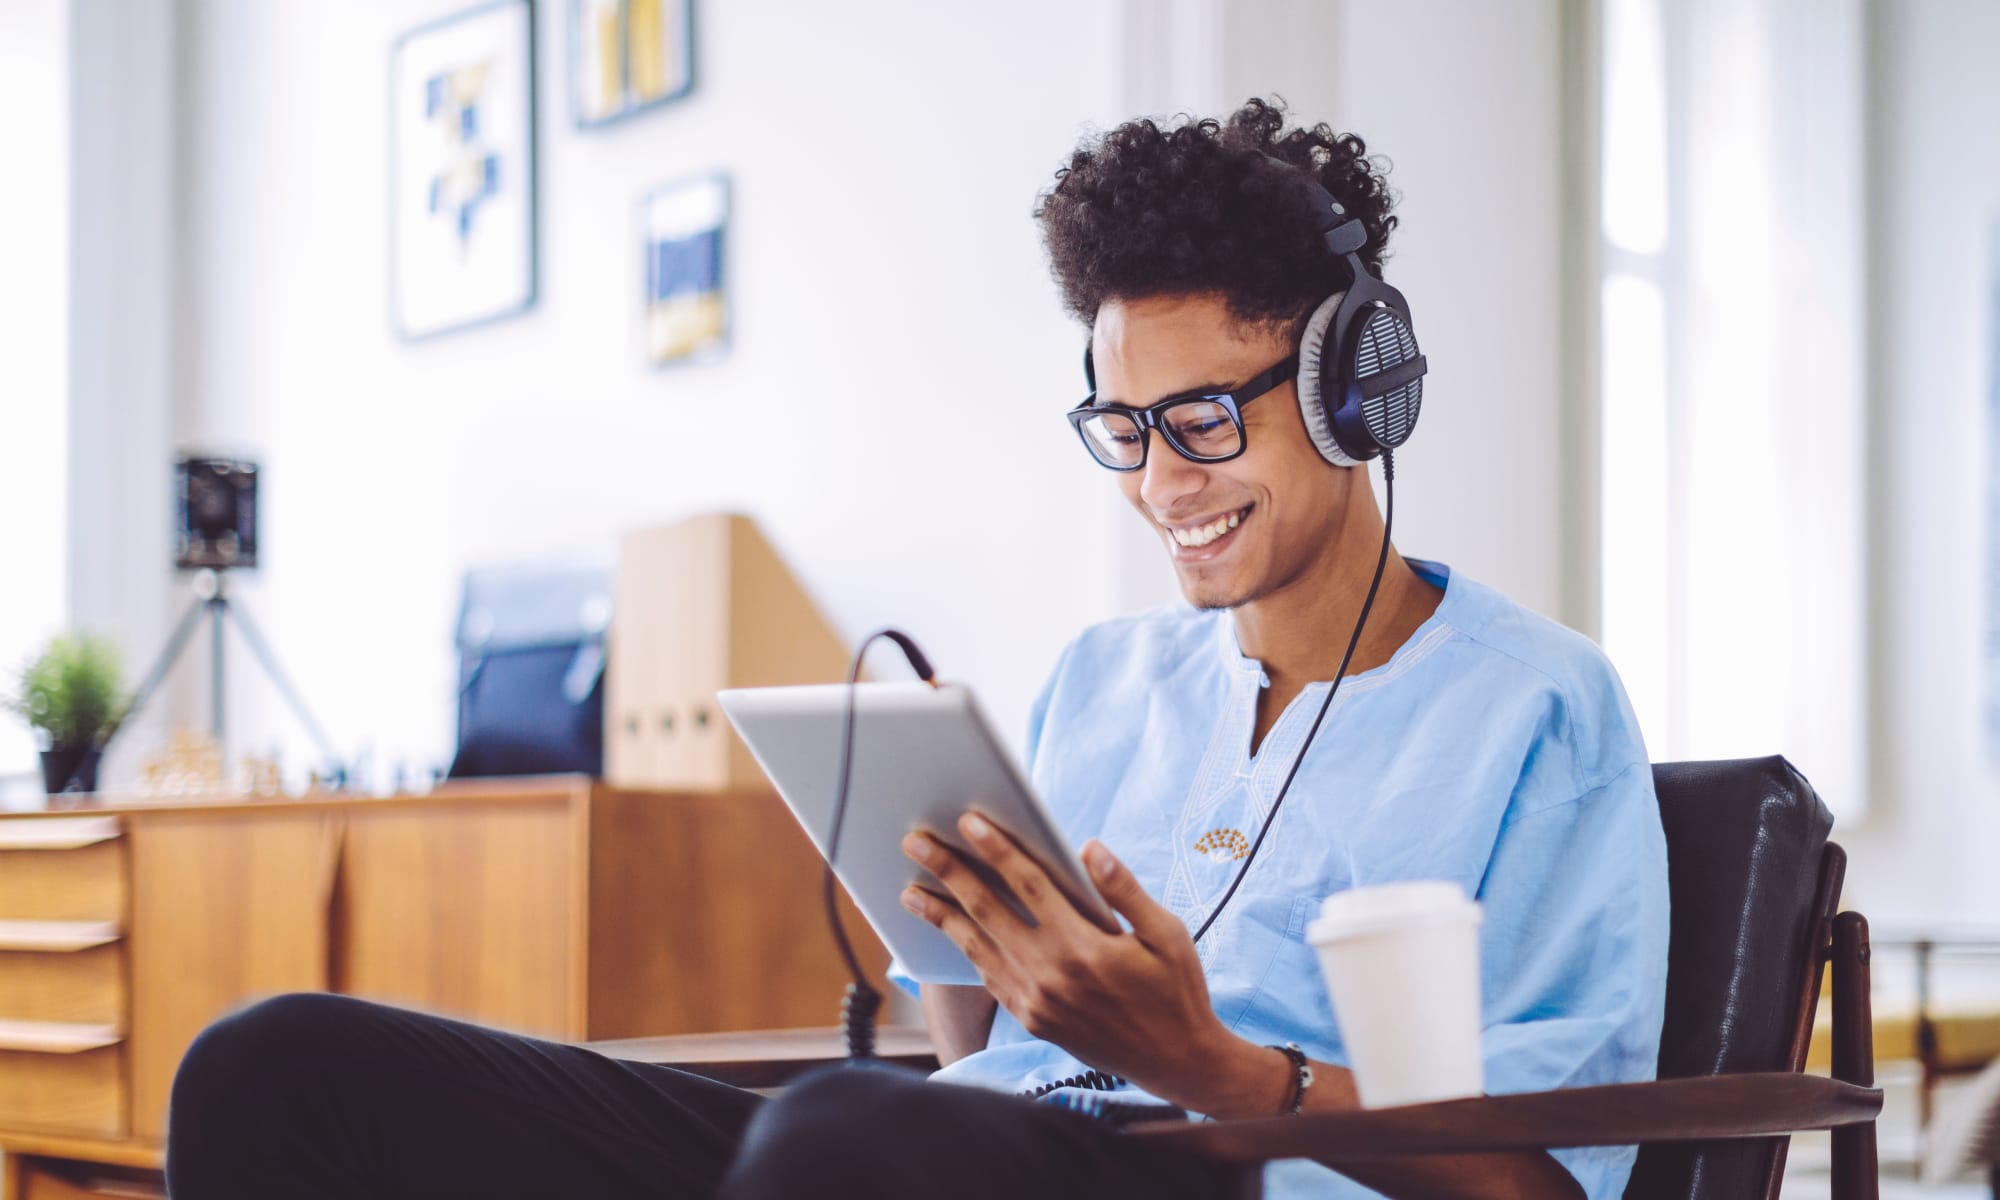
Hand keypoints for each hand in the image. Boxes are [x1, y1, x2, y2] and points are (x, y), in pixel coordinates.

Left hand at [899, 814, 1284, 1114]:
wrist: (1175, 1061)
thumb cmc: (1175, 990)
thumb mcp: (1167, 934)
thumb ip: (1124, 889)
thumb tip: (1089, 848)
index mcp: (1084, 946)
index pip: (1028, 884)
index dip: (995, 849)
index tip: (967, 821)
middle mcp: (1051, 974)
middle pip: (987, 910)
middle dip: (948, 871)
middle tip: (915, 843)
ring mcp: (1036, 1002)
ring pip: (977, 947)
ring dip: (941, 914)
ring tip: (910, 891)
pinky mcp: (1032, 1021)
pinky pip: (989, 978)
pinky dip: (966, 951)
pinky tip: (951, 932)